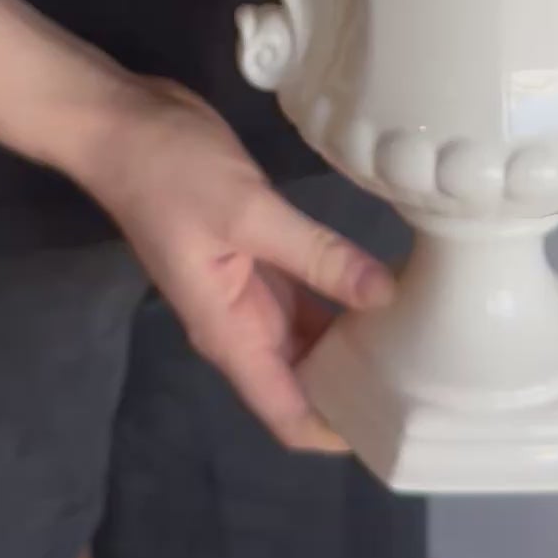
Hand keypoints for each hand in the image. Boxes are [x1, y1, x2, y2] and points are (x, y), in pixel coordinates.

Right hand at [74, 75, 393, 450]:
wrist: (124, 124)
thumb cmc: (171, 174)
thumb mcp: (247, 213)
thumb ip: (316, 255)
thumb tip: (385, 296)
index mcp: (230, 332)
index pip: (287, 413)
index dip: (337, 433)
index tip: (397, 428)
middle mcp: (242, 323)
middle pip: (307, 382)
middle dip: (362, 388)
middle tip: (434, 379)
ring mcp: (250, 288)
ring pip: (312, 336)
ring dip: (358, 341)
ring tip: (424, 337)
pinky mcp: (261, 250)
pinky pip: (309, 290)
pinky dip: (344, 294)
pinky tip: (388, 286)